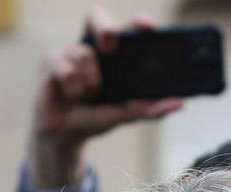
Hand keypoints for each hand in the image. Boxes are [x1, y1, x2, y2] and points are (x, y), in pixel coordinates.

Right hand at [28, 6, 182, 188]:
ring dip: (90, 81)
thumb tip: (179, 103)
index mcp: (114, 55)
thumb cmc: (96, 117)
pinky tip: (72, 96)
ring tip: (89, 95)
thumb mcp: (125, 114)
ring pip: (84, 54)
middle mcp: (92, 47)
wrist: (65, 136)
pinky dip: (73, 88)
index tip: (148, 29)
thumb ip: (150, 108)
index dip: (138, 23)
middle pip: (95, 17)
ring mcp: (70, 52)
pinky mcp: (51, 62)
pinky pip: (66, 69)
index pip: (127, 28)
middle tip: (110, 47)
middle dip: (105, 28)